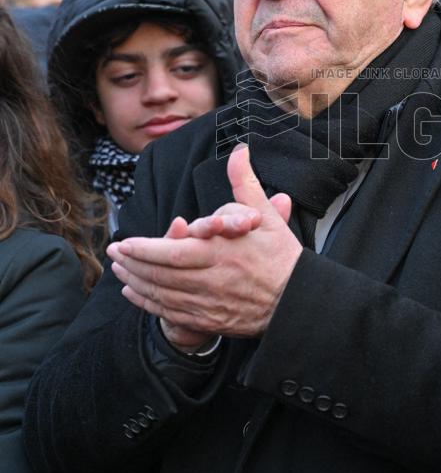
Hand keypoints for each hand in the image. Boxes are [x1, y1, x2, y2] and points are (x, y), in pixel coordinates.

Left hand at [108, 144, 301, 339]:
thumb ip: (245, 184)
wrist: (295, 301)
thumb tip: (238, 152)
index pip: (174, 252)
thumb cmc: (280, 256)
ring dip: (136, 282)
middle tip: (112, 253)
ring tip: (118, 270)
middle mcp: (211, 280)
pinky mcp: (208, 320)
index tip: (125, 242)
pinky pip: (170, 314)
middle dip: (132, 264)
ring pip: (162, 294)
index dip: (145, 249)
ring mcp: (208, 303)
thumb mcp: (265, 216)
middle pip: (161, 274)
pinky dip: (148, 304)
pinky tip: (134, 294)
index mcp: (222, 253)